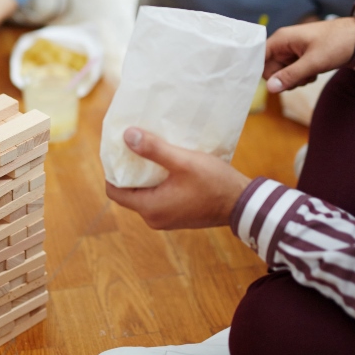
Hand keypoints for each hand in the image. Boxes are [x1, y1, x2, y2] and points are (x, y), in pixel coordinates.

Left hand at [105, 127, 250, 229]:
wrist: (243, 205)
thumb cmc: (214, 183)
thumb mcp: (182, 161)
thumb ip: (153, 150)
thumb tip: (126, 136)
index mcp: (150, 208)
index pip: (114, 191)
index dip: (112, 170)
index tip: (117, 150)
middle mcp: (154, 218)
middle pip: (129, 192)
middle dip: (129, 170)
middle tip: (133, 146)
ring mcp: (167, 219)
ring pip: (145, 194)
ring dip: (145, 175)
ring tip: (150, 152)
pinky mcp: (178, 215)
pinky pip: (159, 197)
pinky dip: (158, 182)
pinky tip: (166, 165)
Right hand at [263, 17, 354, 92]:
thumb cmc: (336, 44)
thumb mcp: (313, 63)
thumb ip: (290, 76)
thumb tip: (269, 89)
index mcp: (281, 39)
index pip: (258, 57)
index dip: (261, 71)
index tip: (273, 83)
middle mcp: (284, 44)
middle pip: (270, 68)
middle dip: (284, 78)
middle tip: (301, 78)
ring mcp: (293, 50)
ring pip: (282, 72)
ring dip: (295, 78)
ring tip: (311, 73)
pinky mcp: (301, 56)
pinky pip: (293, 72)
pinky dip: (303, 76)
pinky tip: (315, 72)